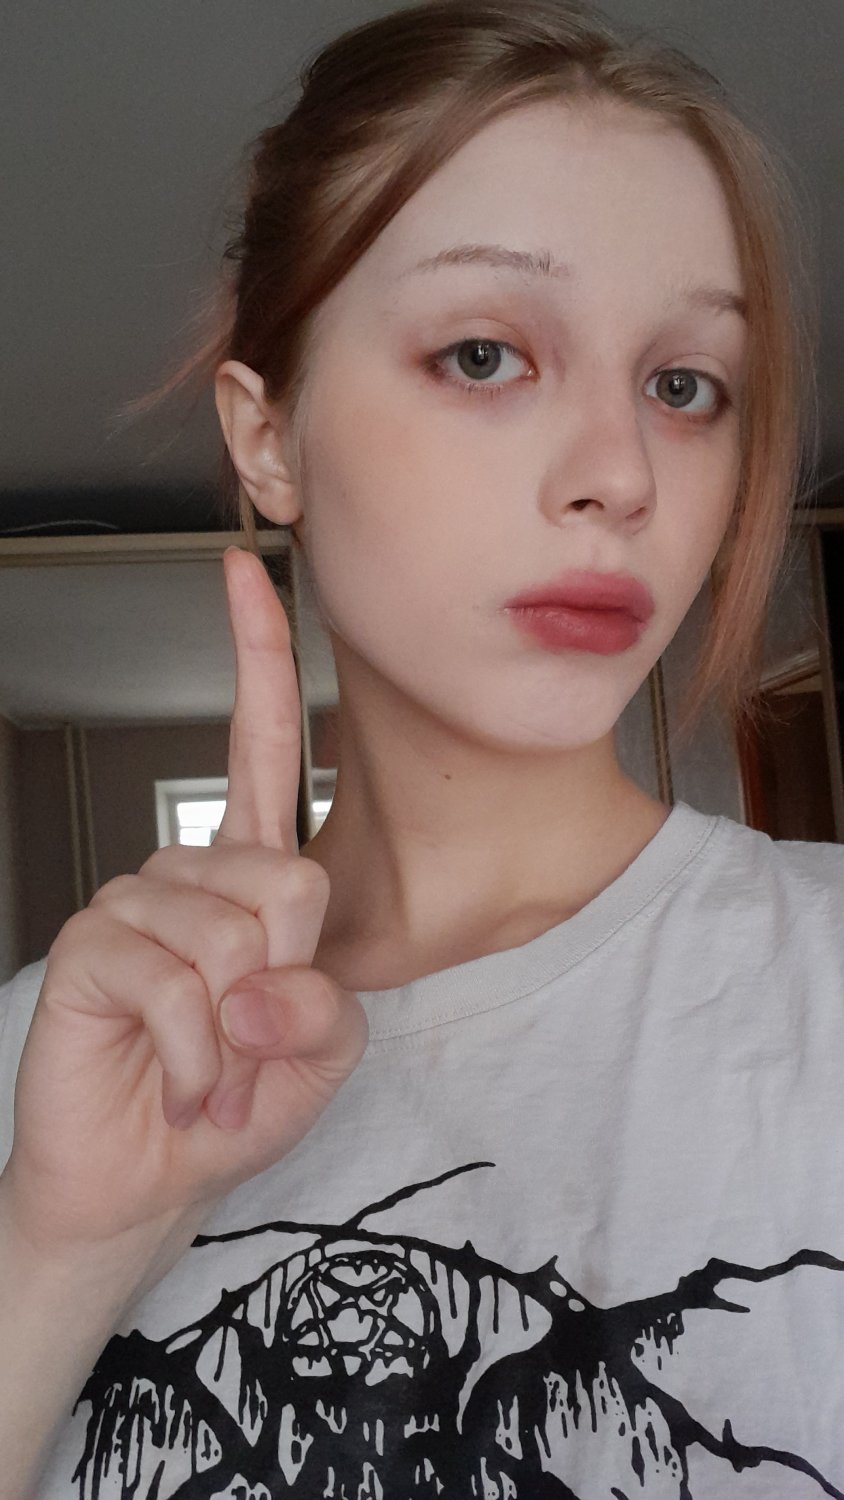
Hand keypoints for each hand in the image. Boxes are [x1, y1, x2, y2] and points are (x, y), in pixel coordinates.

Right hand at [1, 547, 366, 1290]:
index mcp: (247, 875)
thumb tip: (261, 972)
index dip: (256, 658)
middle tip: (248, 1041)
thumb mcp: (320, 1053)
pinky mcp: (91, 947)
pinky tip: (180, 1085)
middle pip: (288, 881)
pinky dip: (199, 1058)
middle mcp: (188, 872)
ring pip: (234, 936)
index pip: (257, 746)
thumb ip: (322, 1001)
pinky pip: (178, 983)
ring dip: (239, 1036)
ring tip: (209, 1067)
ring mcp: (133, 903)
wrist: (148, 1184)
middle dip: (288, 986)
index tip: (244, 571)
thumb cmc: (233, 1104)